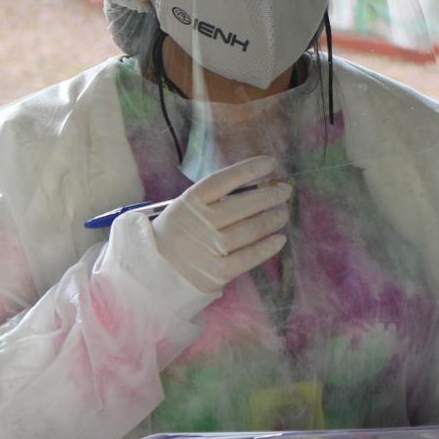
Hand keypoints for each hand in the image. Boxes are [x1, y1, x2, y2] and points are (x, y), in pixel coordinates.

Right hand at [152, 156, 291, 293]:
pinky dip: (267, 247)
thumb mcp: (184, 210)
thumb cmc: (176, 236)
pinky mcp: (217, 272)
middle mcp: (199, 223)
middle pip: (242, 205)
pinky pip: (249, 257)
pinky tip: (279, 239)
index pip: (223, 180)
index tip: (270, 163)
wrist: (153, 274)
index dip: (248, 170)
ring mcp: (209, 248)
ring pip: (250, 230)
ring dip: (272, 220)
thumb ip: (212, 201)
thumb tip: (254, 188)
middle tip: (285, 191)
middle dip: (269, 196)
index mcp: (188, 203)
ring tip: (282, 214)